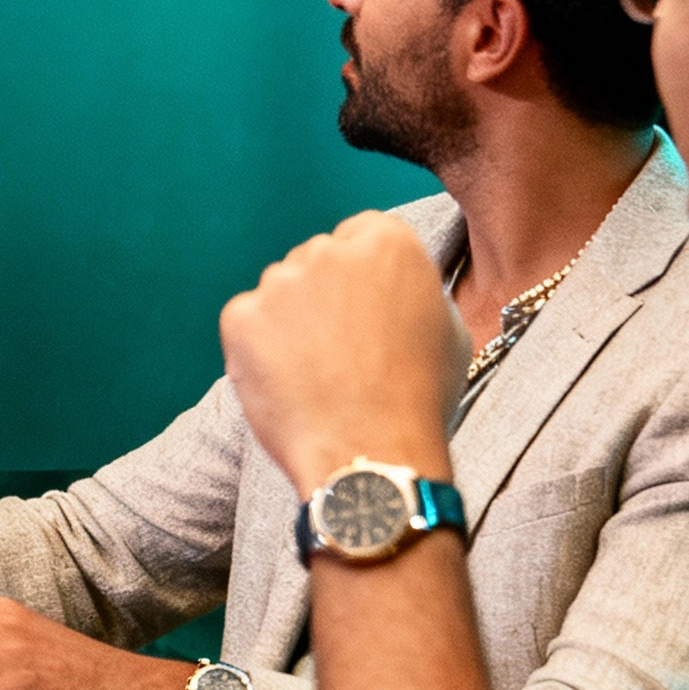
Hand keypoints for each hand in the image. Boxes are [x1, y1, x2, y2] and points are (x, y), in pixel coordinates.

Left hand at [216, 209, 466, 497]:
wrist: (371, 454)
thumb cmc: (419, 399)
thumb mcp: (448, 328)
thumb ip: (414, 290)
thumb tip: (395, 289)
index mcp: (387, 241)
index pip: (362, 235)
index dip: (364, 277)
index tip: (367, 310)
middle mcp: (329, 249)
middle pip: (317, 259)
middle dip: (324, 294)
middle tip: (341, 350)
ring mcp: (280, 281)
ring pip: (280, 291)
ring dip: (291, 321)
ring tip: (318, 375)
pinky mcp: (240, 316)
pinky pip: (247, 323)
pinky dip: (259, 349)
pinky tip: (289, 383)